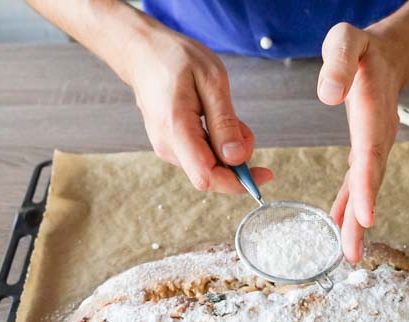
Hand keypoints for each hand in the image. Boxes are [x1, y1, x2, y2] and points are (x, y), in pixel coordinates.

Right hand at [128, 25, 272, 192]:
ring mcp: (167, 147)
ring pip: (209, 165)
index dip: (238, 183)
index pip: (207, 177)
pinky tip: (213, 117)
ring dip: (227, 147)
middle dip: (237, 157)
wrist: (143, 52)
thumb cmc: (175, 59)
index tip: (265, 173)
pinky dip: (217, 143)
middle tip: (242, 124)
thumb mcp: (211, 80)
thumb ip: (224, 122)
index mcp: (175, 129)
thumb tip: (237, 159)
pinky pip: (202, 155)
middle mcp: (167, 146)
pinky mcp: (171, 145)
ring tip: (223, 112)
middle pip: (212, 173)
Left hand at [317, 23, 404, 262]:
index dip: (367, 188)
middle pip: (371, 182)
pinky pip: (359, 182)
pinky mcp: (367, 149)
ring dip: (357, 221)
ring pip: (366, 187)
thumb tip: (327, 94)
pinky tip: (343, 225)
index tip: (364, 216)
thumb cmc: (363, 50)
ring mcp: (375, 145)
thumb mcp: (347, 40)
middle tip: (353, 251)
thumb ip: (338, 62)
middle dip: (362, 219)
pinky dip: (352, 205)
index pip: (370, 155)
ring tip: (350, 252)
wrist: (386, 55)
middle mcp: (379, 136)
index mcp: (372, 113)